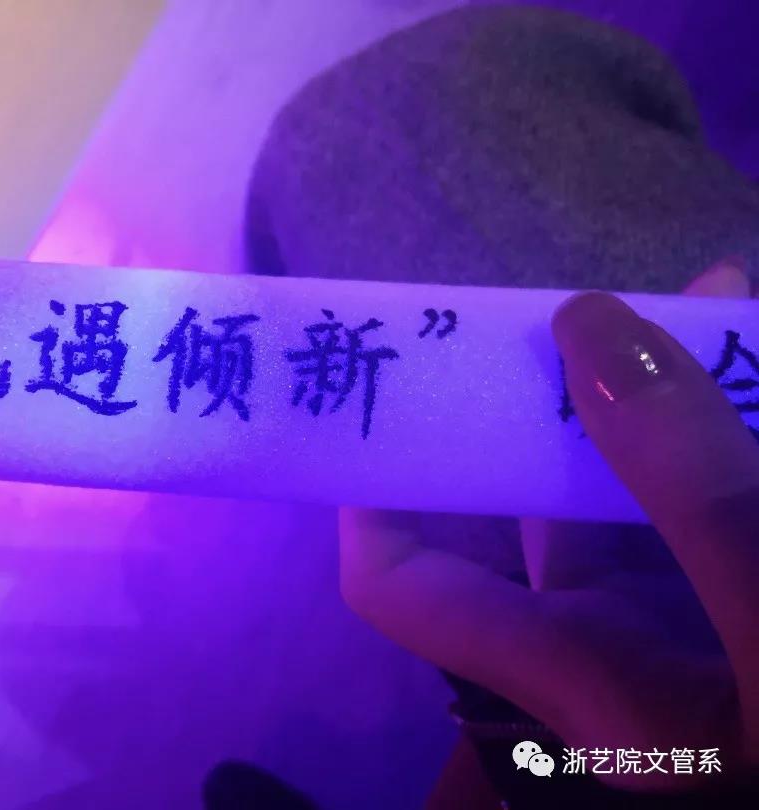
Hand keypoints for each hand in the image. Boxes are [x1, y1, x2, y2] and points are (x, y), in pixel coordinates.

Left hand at [340, 260, 758, 791]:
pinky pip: (713, 491)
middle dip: (551, 395)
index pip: (404, 586)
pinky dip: (728, 416)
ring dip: (656, 388)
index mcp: (576, 674)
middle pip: (519, 503)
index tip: (396, 385)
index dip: (377, 489)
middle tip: (588, 305)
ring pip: (628, 482)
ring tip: (712, 292)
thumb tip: (591, 329)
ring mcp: (684, 616)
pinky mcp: (742, 590)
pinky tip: (757, 330)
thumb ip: (702, 493)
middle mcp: (608, 643)